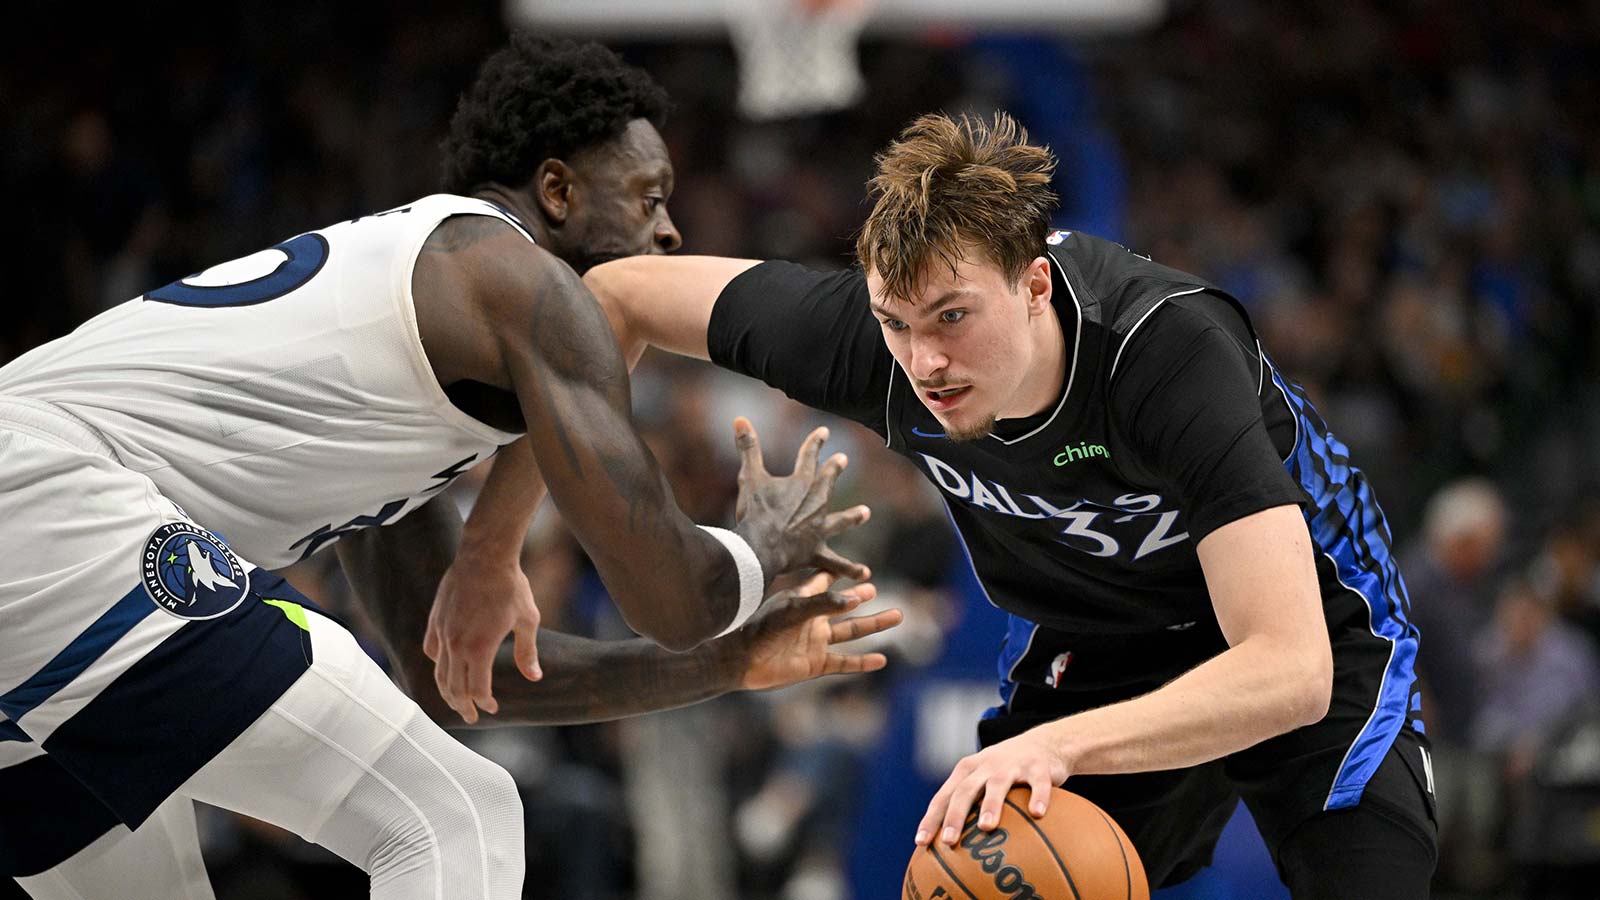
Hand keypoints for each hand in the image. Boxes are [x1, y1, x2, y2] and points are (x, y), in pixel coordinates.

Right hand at [423, 550, 541, 724]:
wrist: (484, 556)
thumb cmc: (510, 586)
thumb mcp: (528, 620)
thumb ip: (527, 652)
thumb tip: (534, 677)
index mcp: (479, 648)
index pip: (477, 689)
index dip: (484, 703)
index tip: (492, 708)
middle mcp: (456, 644)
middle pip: (454, 687)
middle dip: (463, 706)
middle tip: (471, 717)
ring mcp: (443, 632)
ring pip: (439, 672)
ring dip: (448, 692)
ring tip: (456, 702)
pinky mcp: (436, 620)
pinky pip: (432, 650)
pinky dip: (437, 665)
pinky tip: (445, 669)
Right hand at [731, 417, 871, 583]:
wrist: (761, 547)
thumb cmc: (755, 512)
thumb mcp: (749, 477)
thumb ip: (748, 448)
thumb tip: (739, 418)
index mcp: (801, 483)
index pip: (809, 456)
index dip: (816, 442)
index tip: (824, 432)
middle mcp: (816, 504)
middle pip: (827, 483)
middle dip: (834, 470)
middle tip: (842, 459)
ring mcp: (819, 529)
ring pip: (840, 521)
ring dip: (852, 517)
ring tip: (865, 513)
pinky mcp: (817, 553)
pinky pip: (836, 563)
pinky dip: (849, 569)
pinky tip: (865, 573)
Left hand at [731, 573, 902, 690]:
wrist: (740, 660)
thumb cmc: (760, 629)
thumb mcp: (792, 610)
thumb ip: (823, 603)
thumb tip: (854, 600)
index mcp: (804, 600)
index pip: (826, 581)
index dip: (841, 574)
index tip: (859, 568)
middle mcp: (812, 619)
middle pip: (845, 607)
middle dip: (862, 598)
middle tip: (877, 590)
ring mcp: (815, 642)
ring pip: (851, 632)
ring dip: (873, 625)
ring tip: (896, 615)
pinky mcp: (815, 664)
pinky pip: (844, 662)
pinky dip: (862, 662)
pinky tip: (880, 660)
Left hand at [914, 728, 1069, 846]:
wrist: (1043, 743)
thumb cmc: (1005, 771)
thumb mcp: (983, 780)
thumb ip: (970, 807)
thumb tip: (951, 851)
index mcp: (967, 771)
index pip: (944, 796)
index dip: (931, 818)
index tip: (920, 842)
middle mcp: (986, 765)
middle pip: (965, 790)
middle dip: (954, 815)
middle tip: (948, 842)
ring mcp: (1011, 765)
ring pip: (997, 784)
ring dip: (990, 805)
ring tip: (986, 827)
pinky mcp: (1038, 767)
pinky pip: (1038, 783)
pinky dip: (1037, 796)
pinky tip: (1037, 814)